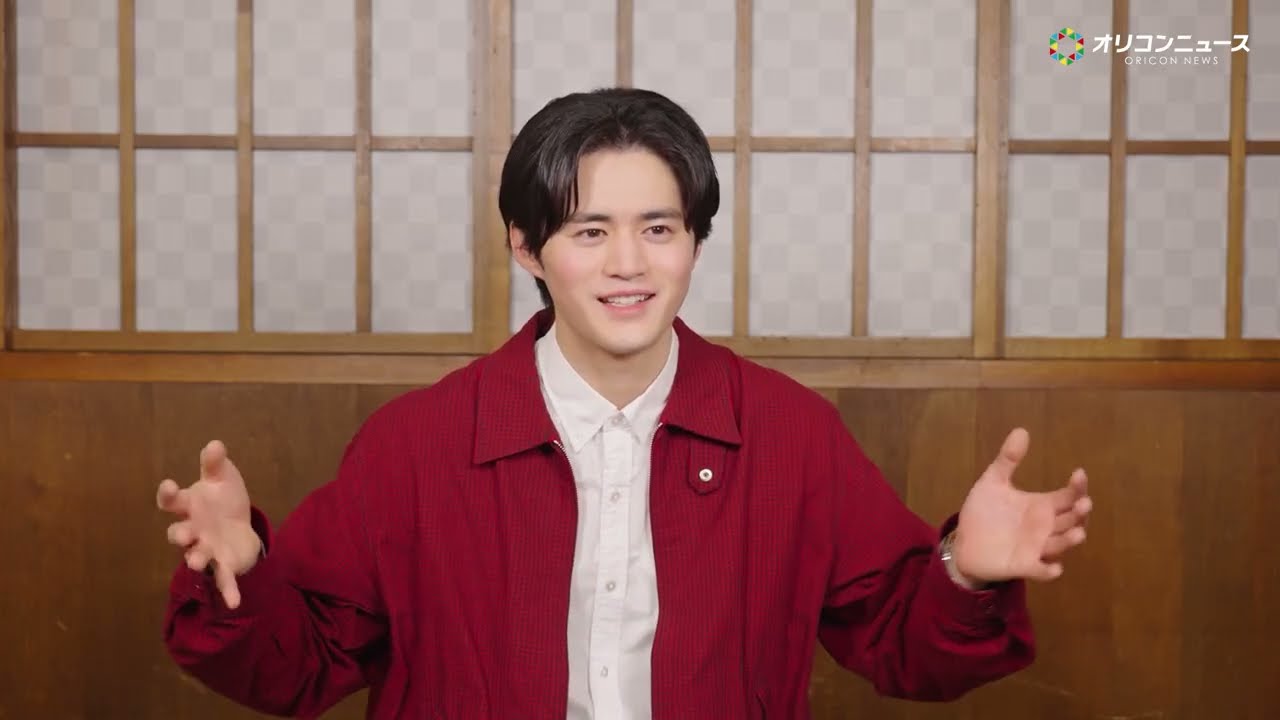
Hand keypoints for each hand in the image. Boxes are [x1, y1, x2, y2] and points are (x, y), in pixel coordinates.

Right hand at [156, 440, 261, 608]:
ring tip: (196, 562)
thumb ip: (215, 464)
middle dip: (178, 534)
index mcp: (189, 506)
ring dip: (195, 559)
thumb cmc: (222, 498)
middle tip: (180, 535)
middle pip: (178, 533)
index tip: (168, 485)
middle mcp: (192, 529)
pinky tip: (235, 602)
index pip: (172, 501)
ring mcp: (205, 548)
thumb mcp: (222, 477)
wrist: (239, 524)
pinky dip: (227, 590)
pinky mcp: (222, 563)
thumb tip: (215, 444)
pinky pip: (222, 578)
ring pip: (195, 556)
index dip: (168, 494)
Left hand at [952, 428, 1091, 584]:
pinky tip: (1053, 568)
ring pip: (1061, 544)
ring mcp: (1036, 547)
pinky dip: (1049, 570)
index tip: (1079, 473)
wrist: (965, 543)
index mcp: (1041, 505)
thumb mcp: (993, 483)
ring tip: (1077, 533)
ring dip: (1070, 540)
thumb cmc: (984, 513)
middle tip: (1083, 503)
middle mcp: (1045, 527)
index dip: (1077, 487)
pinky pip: (1041, 570)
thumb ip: (1007, 460)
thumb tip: (1021, 430)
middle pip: (1071, 519)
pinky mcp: (1024, 565)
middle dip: (1080, 513)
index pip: (1068, 495)